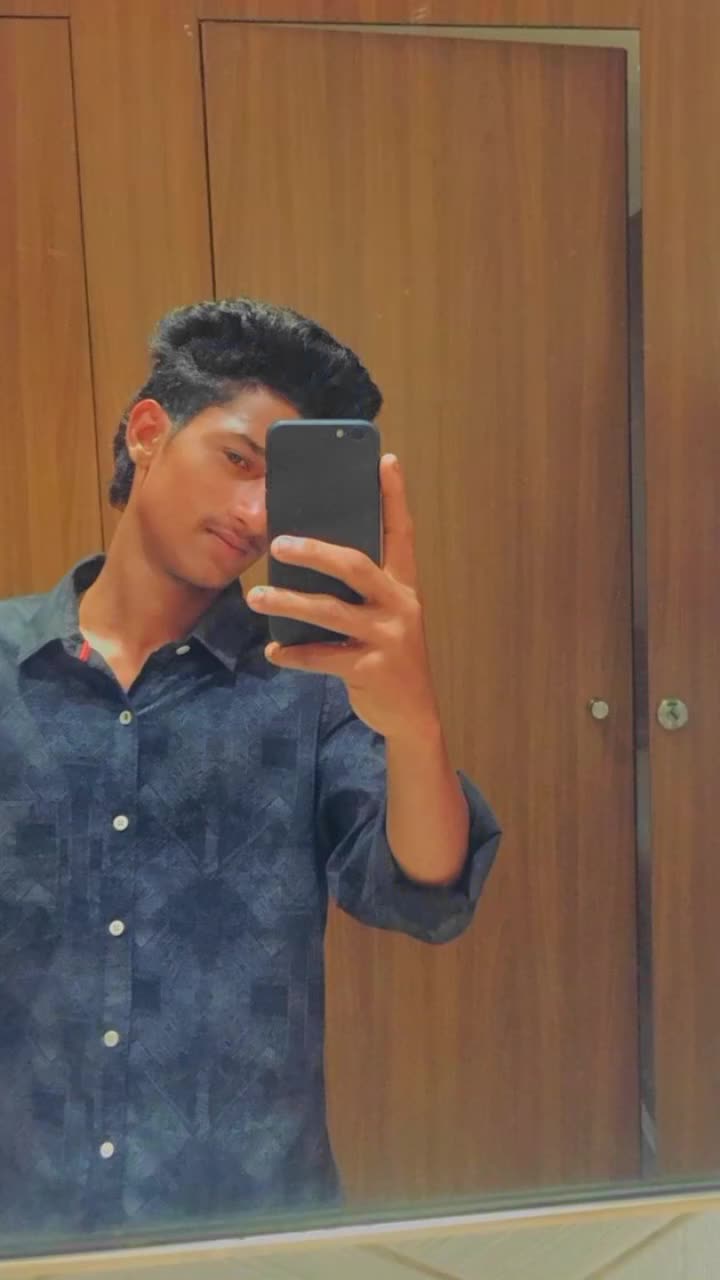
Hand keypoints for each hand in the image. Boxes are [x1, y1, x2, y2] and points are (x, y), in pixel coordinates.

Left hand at [245, 454, 441, 740]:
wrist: (413, 714)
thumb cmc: (387, 655)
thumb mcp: (383, 616)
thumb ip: (359, 591)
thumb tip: (306, 561)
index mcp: (403, 586)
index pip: (401, 532)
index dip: (395, 497)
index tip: (386, 461)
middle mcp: (400, 605)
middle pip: (355, 565)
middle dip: (315, 551)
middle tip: (278, 543)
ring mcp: (388, 637)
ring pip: (331, 611)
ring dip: (288, 602)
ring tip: (256, 597)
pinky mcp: (372, 669)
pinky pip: (323, 656)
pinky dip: (294, 654)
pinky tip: (274, 650)